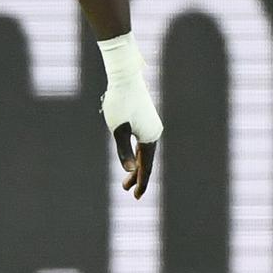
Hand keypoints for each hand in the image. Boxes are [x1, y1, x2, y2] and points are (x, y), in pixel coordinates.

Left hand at [102, 69, 162, 199]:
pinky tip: (132, 155)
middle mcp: (155, 132)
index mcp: (151, 137)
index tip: (136, 196)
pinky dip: (137, 152)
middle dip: (137, 176)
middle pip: (146, 160)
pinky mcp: (146, 118)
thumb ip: (123, 151)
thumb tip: (131, 169)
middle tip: (127, 190)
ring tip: (126, 179)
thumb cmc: (119, 102)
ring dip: (136, 164)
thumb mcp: (118, 129)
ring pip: (144, 151)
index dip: (141, 182)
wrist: (125, 76)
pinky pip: (143, 142)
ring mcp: (151, 125)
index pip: (147, 166)